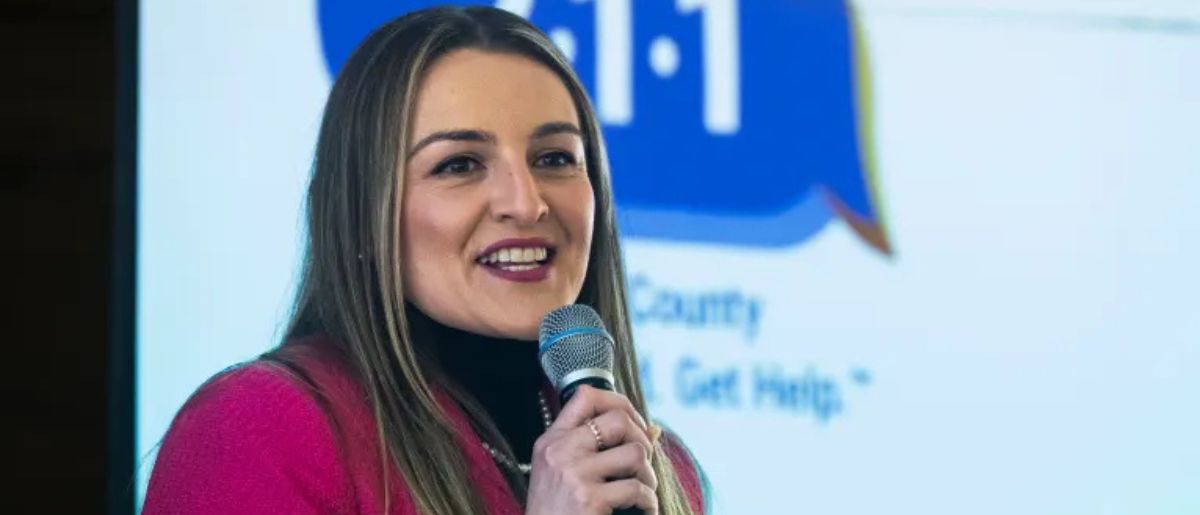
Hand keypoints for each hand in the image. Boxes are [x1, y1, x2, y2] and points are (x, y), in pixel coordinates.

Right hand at [525, 386, 658, 514]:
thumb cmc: (557, 514)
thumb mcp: (566, 475)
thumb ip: (601, 449)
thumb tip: (655, 429)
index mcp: (551, 441)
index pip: (585, 396)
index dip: (618, 402)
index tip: (634, 424)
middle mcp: (559, 451)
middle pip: (618, 420)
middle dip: (642, 440)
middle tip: (643, 463)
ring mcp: (573, 474)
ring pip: (635, 453)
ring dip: (648, 475)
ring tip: (643, 491)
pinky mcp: (588, 499)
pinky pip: (637, 488)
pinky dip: (648, 502)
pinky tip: (642, 510)